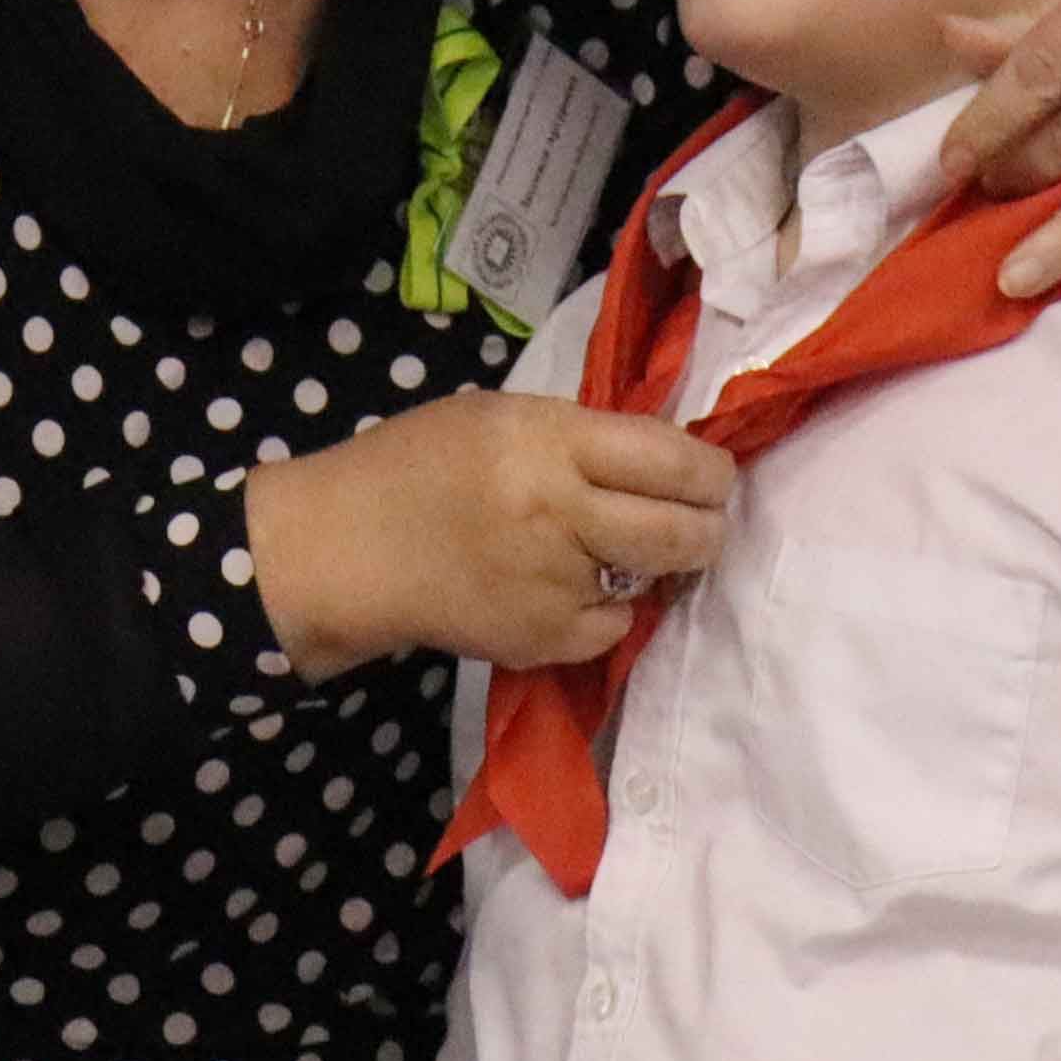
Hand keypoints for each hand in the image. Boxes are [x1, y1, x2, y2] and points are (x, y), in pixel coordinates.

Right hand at [247, 393, 733, 678]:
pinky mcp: (541, 641)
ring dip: (650, 567)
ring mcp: (553, 585)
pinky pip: (614, 629)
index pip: (675, 461)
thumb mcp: (504, 418)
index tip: (714, 477)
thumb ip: (585, 436)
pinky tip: (564, 587)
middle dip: (708, 527)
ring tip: (612, 549)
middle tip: (701, 522)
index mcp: (551, 444)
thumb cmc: (420, 466)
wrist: (347, 548)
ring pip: (653, 582)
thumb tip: (669, 460)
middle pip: (685, 532)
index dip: (713, 473)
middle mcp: (561, 514)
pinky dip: (606, 610)